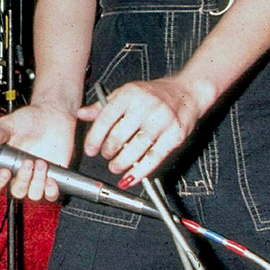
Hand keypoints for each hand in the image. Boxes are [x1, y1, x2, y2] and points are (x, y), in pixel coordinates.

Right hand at [0, 104, 78, 201]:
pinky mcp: (53, 177)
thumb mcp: (11, 124)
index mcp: (5, 164)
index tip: (4, 172)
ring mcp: (36, 177)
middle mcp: (20, 173)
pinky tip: (51, 178)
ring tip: (41, 163)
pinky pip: (51, 195)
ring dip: (37, 182)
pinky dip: (51, 191)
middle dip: (22, 180)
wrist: (52, 114)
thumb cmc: (29, 119)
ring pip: (34, 194)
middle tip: (27, 162)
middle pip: (17, 191)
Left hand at [77, 76, 211, 182]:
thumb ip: (103, 106)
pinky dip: (141, 172)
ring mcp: (161, 121)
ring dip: (122, 163)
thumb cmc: (154, 93)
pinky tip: (131, 178)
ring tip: (116, 167)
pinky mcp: (175, 135)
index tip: (90, 150)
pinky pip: (154, 158)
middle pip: (119, 137)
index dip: (95, 138)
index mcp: (129, 94)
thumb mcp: (126, 93)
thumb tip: (81, 114)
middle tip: (106, 157)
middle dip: (108, 152)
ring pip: (136, 149)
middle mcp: (145, 106)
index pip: (105, 119)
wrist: (188, 91)